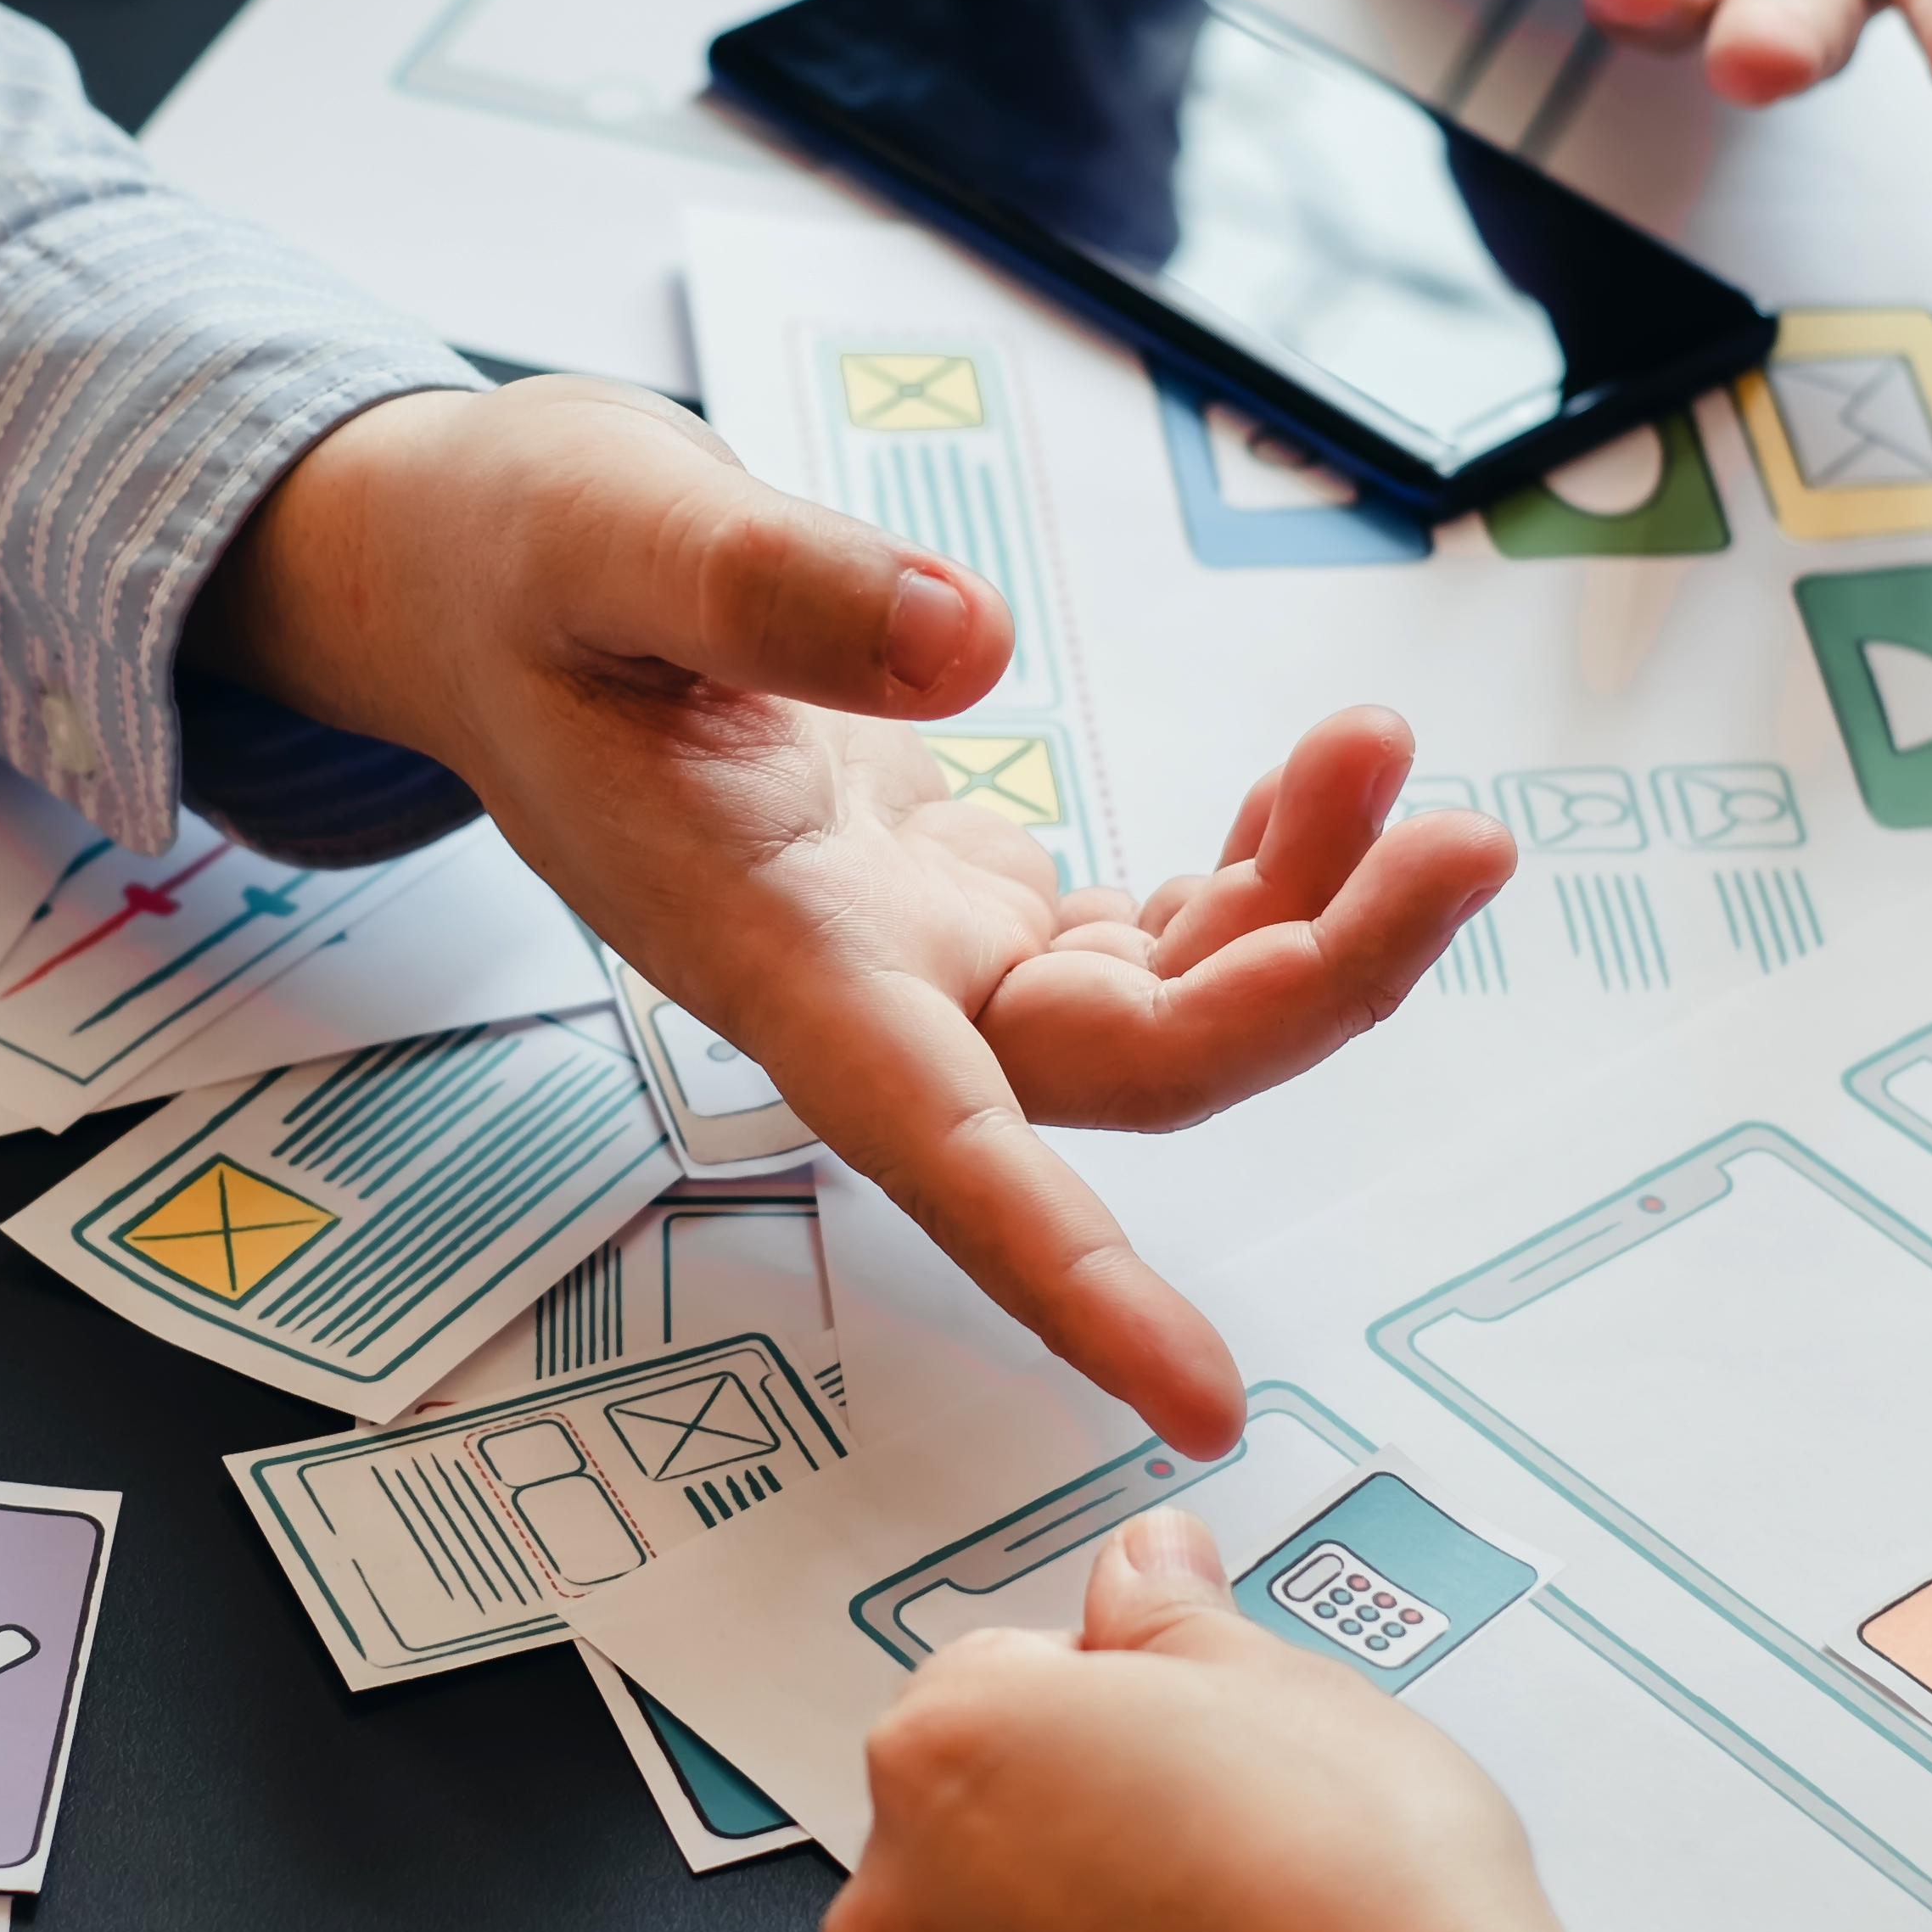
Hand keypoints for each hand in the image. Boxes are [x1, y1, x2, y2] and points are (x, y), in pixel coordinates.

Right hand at [190, 380, 1514, 1451]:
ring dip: (1312, 914)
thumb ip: (772, 587)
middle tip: (1459, 840)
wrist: (472, 584)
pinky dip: (1259, 876)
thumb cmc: (514, 565)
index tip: (1204, 1401)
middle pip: (1125, 1070)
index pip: (938, 1146)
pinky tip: (1315, 785)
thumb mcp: (608, 530)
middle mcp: (858, 988)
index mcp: (757, 943)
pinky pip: (1151, 943)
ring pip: (1164, 1013)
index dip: (1072, 1279)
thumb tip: (969, 635)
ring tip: (1388, 758)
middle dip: (1313, 983)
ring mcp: (920, 953)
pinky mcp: (963, 899)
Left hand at [829, 1512, 1931, 1931]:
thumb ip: (1173, 1618)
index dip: (1096, 1733)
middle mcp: (893, 1910)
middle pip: (957, 1868)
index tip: (1179, 1778)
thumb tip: (1141, 1563)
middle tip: (1209, 1905)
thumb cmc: (1370, 1894)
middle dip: (1057, 1878)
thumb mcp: (1291, 1688)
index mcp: (951, 1746)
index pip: (984, 1703)